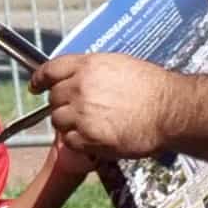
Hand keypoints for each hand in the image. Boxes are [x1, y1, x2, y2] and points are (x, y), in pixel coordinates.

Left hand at [38, 49, 204, 161]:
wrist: (171, 110)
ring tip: (90, 125)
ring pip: (58, 121)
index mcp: (88, 66)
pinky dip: (78, 142)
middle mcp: (80, 88)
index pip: (50, 70)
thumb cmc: (154, 88)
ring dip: (69, 124)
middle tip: (78, 111)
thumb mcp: (120, 65)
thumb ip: (94, 71)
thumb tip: (79, 77)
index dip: (40, 79)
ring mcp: (82, 113)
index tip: (36, 85)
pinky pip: (69, 141)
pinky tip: (95, 138)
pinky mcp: (88, 137)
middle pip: (53, 98)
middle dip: (62, 105)